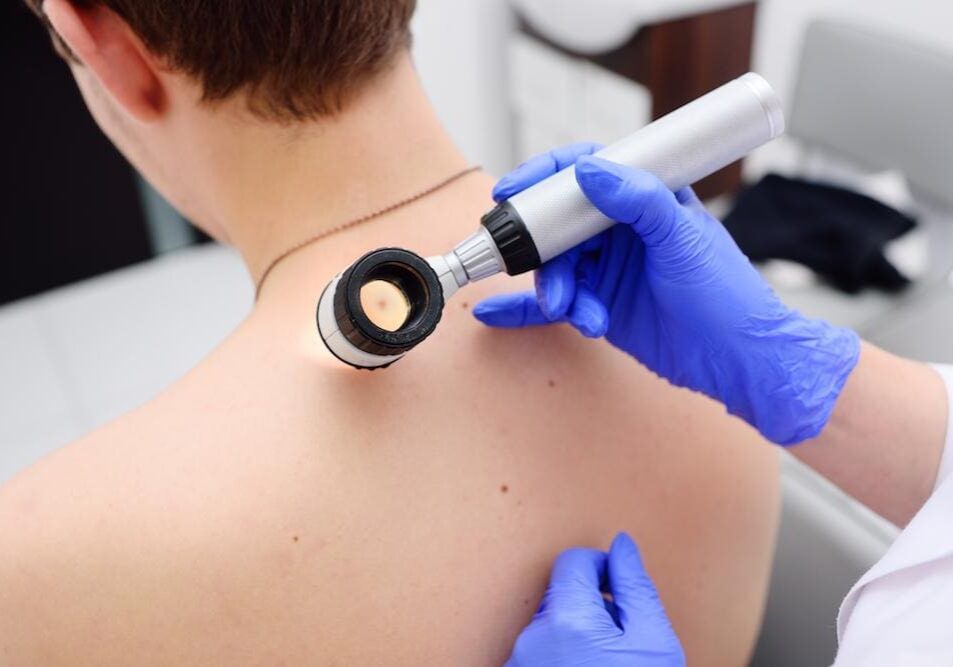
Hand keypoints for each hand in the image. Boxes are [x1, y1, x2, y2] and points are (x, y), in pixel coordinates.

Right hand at [474, 144, 860, 444]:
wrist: (738, 362)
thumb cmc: (726, 295)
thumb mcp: (682, 238)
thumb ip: (639, 199)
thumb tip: (588, 170)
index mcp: (644, 199)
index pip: (586, 173)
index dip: (546, 176)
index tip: (513, 189)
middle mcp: (621, 231)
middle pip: (559, 225)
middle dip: (543, 248)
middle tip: (532, 265)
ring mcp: (608, 269)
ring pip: (558, 267)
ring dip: (558, 289)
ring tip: (577, 311)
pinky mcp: (599, 305)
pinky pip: (557, 302)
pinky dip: (523, 308)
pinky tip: (492, 314)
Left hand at [506, 533, 684, 666]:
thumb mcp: (654, 644)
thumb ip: (636, 587)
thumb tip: (622, 544)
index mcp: (568, 621)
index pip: (573, 562)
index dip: (603, 569)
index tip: (622, 590)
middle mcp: (532, 640)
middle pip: (561, 594)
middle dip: (592, 605)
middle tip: (622, 639)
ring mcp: (520, 664)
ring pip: (550, 626)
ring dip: (577, 633)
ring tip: (606, 664)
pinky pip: (538, 653)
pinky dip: (561, 657)